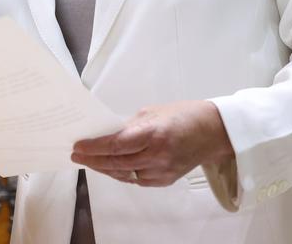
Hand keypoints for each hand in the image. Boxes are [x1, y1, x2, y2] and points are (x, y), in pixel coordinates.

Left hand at [71, 100, 233, 186]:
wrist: (213, 132)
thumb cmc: (183, 115)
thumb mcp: (152, 112)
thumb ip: (129, 126)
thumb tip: (107, 134)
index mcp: (153, 133)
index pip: (115, 145)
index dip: (94, 148)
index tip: (78, 146)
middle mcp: (157, 155)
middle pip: (116, 162)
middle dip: (93, 160)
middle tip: (77, 155)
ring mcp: (162, 171)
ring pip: (124, 174)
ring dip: (105, 168)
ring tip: (90, 161)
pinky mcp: (166, 180)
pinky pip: (137, 180)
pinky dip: (122, 173)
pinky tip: (112, 167)